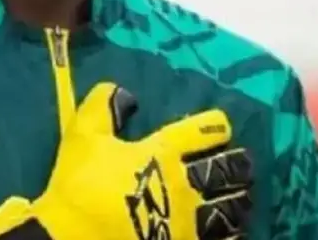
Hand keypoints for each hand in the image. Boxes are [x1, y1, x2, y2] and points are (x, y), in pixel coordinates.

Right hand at [0, 82, 252, 239]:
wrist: (75, 238)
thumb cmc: (80, 185)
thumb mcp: (83, 136)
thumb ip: (102, 106)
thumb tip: (124, 92)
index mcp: (162, 152)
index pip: (201, 130)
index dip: (215, 125)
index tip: (221, 124)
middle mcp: (184, 183)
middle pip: (226, 169)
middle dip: (238, 163)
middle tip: (242, 162)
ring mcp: (189, 220)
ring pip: (231, 207)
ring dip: (239, 198)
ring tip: (242, 196)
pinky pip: (222, 239)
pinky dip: (230, 233)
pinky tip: (230, 231)